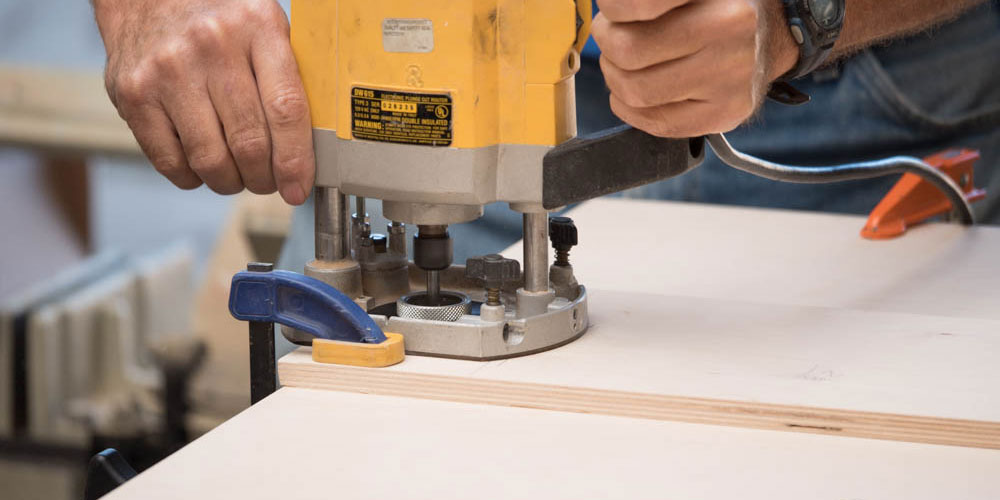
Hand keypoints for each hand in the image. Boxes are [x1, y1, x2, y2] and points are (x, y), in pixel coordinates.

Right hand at [94, 0, 313, 204]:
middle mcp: (211, 45)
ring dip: (230, 181)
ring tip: (236, 174)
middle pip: (250, 142)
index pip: (286, 109)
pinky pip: (171, 162)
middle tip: (268, 182)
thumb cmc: (217, 21)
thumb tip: (313, 149)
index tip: (299, 187)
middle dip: (264, 178)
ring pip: (211, 159)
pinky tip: (201, 164)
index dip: (296, 160)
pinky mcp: (134, 94)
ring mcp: (168, 70)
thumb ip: (290, 79)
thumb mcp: (265, 29)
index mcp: (257, 26)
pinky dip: (193, 177)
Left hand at [592, 0, 798, 137]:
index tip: (614, 9)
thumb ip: (649, 0)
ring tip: (623, 64)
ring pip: (635, 90)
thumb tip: (609, 7)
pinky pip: (657, 123)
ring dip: (614, 76)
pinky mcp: (725, 113)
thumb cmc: (720, 5)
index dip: (612, 8)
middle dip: (607, 42)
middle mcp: (730, 31)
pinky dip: (629, 108)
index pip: (635, 3)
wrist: (775, 33)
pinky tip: (632, 92)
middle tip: (612, 35)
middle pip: (627, 50)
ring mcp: (730, 77)